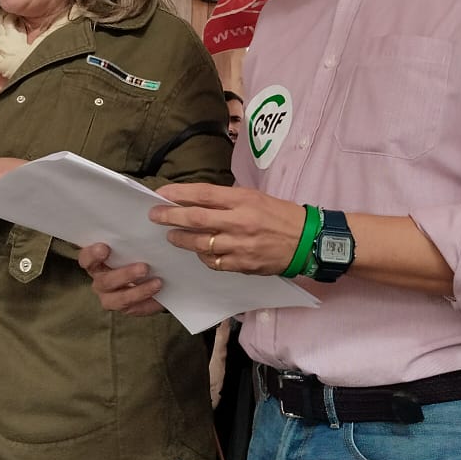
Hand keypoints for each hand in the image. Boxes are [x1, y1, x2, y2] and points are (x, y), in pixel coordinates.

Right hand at [81, 242, 167, 316]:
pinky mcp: (127, 308)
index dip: (92, 255)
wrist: (153, 272)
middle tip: (144, 267)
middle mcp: (100, 281)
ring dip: (138, 291)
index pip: (86, 259)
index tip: (105, 248)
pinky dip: (149, 301)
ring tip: (157, 282)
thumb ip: (130, 238)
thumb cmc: (136, 252)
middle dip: (124, 275)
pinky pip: (136, 308)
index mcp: (96, 262)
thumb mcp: (132, 243)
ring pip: (119, 299)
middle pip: (105, 281)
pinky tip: (160, 292)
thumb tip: (142, 222)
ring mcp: (111, 297)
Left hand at [151, 183, 306, 275]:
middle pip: (196, 219)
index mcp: (244, 201)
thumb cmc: (280, 215)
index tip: (162, 194)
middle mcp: (240, 222)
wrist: (305, 241)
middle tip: (155, 215)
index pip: (205, 195)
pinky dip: (202, 256)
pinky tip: (199, 251)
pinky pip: (214, 262)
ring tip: (171, 235)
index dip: (180, 194)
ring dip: (181, 239)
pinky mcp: (243, 265)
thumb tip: (197, 200)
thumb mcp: (255, 198)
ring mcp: (240, 246)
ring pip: (200, 244)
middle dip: (171, 216)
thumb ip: (227, 199)